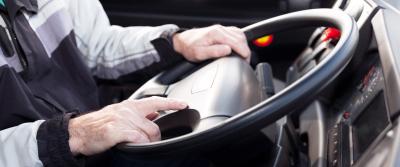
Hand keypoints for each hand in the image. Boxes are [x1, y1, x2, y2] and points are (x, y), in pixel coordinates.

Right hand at [68, 97, 186, 155]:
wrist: (78, 132)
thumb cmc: (99, 124)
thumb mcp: (120, 114)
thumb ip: (138, 114)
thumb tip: (155, 114)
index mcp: (130, 105)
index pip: (156, 101)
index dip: (172, 103)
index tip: (184, 104)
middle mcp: (128, 110)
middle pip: (155, 126)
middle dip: (155, 137)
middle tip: (149, 142)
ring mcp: (123, 120)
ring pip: (148, 134)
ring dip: (146, 142)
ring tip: (135, 143)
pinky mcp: (117, 131)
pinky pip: (138, 140)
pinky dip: (139, 144)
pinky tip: (131, 144)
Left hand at [172, 25, 250, 61]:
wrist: (183, 41)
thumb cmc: (189, 48)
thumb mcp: (199, 54)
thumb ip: (214, 52)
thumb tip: (228, 50)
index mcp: (216, 34)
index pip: (237, 42)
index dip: (244, 52)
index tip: (246, 61)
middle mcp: (220, 29)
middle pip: (241, 38)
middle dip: (246, 51)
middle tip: (246, 62)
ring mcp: (221, 29)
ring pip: (240, 35)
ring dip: (244, 45)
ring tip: (243, 57)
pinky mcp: (222, 30)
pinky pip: (236, 33)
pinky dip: (240, 41)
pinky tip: (239, 48)